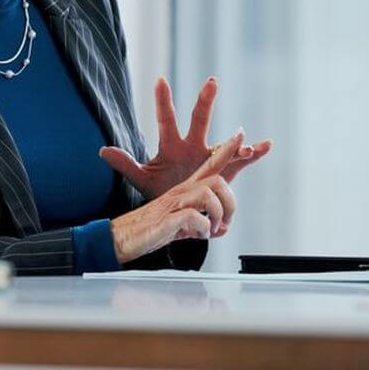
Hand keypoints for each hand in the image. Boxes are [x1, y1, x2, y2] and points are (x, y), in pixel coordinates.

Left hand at [100, 76, 272, 198]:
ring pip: (224, 141)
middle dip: (204, 101)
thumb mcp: (142, 180)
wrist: (181, 212)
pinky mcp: (225, 169)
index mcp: (171, 145)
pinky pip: (243, 159)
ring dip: (234, 138)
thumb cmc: (161, 192)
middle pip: (199, 119)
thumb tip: (101, 151)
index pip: (166, 119)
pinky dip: (255, 152)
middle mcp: (193, 145)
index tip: (159, 79)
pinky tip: (266, 145)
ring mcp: (210, 156)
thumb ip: (125, 164)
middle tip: (211, 82)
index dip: (163, 101)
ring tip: (241, 135)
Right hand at [109, 132, 243, 263]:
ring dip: (219, 213)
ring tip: (213, 228)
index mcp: (186, 186)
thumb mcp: (184, 225)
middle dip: (224, 139)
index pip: (210, 164)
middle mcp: (183, 187)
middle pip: (211, 165)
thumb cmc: (153, 227)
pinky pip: (198, 217)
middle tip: (244, 140)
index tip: (241, 132)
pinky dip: (203, 229)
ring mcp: (176, 199)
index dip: (226, 148)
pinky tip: (198, 235)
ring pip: (210, 191)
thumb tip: (222, 229)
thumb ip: (205, 225)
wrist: (124, 237)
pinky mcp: (169, 214)